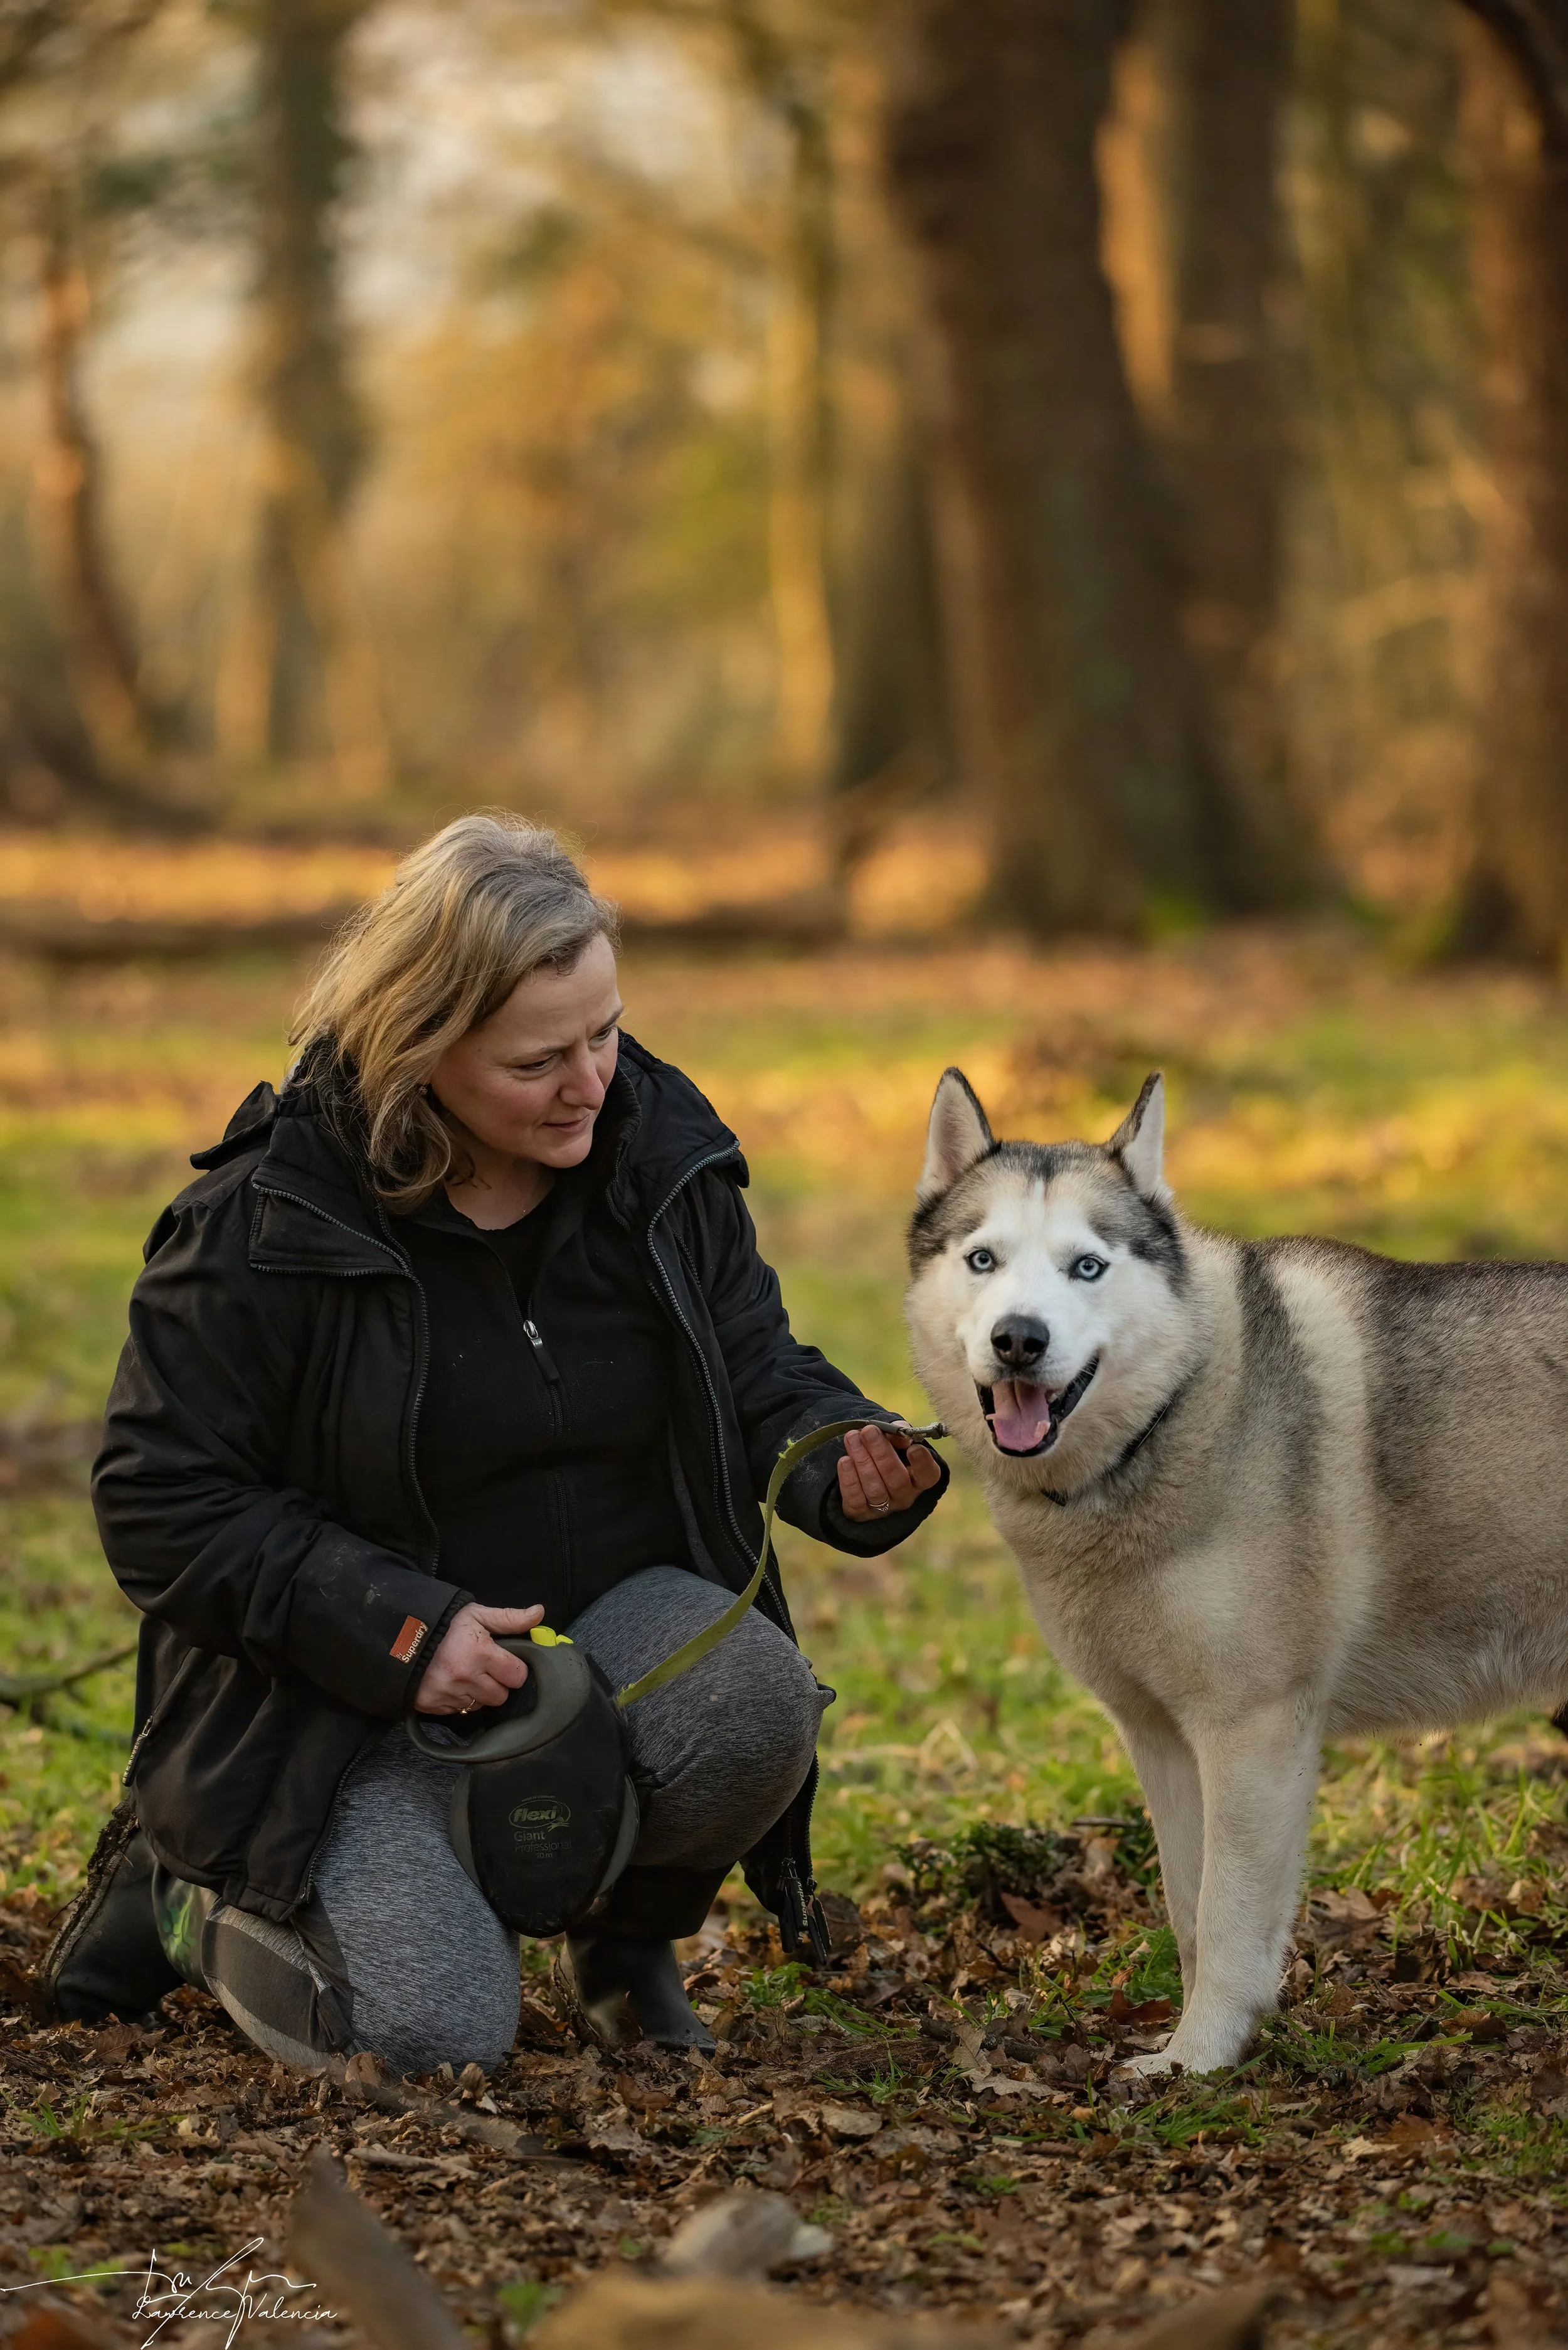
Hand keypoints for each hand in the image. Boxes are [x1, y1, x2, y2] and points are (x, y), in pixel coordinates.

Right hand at [417, 1602, 543, 1714]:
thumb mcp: (476, 1614)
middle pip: (500, 1696)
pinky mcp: (434, 1706)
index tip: (505, 1661)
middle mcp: (466, 1678)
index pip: (517, 1676)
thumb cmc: (443, 1624)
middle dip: (497, 1684)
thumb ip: (509, 1618)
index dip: (514, 1668)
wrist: (398, 1636)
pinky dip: (458, 1700)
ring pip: (480, 1706)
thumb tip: (539, 1613)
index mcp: (481, 1653)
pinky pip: (458, 1711)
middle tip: (485, 1668)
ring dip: (478, 1694)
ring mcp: (449, 1694)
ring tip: (466, 1674)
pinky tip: (451, 1683)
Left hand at [837, 1425, 941, 1523]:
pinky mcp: (861, 1513)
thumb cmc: (885, 1453)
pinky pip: (855, 1500)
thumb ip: (898, 1434)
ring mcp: (884, 1508)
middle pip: (897, 1480)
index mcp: (919, 1479)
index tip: (913, 1447)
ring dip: (862, 1461)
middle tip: (869, 1431)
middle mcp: (905, 1496)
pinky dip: (849, 1479)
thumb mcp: (894, 1441)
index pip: (928, 1475)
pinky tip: (844, 1461)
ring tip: (852, 1439)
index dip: (922, 1463)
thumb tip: (897, 1432)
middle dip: (882, 1453)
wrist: (863, 1473)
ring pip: (875, 1489)